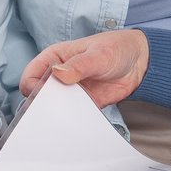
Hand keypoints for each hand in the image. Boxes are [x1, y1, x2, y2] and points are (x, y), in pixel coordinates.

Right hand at [19, 29, 150, 107]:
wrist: (139, 62)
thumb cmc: (116, 48)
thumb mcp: (98, 54)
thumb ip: (79, 65)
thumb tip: (59, 74)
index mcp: (54, 58)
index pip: (31, 76)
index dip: (33, 87)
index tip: (44, 94)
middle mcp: (58, 76)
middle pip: (38, 95)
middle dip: (42, 105)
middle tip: (55, 110)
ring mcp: (69, 91)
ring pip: (53, 107)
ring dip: (57, 114)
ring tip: (67, 117)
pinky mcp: (82, 104)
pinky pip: (71, 115)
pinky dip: (72, 120)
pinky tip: (79, 121)